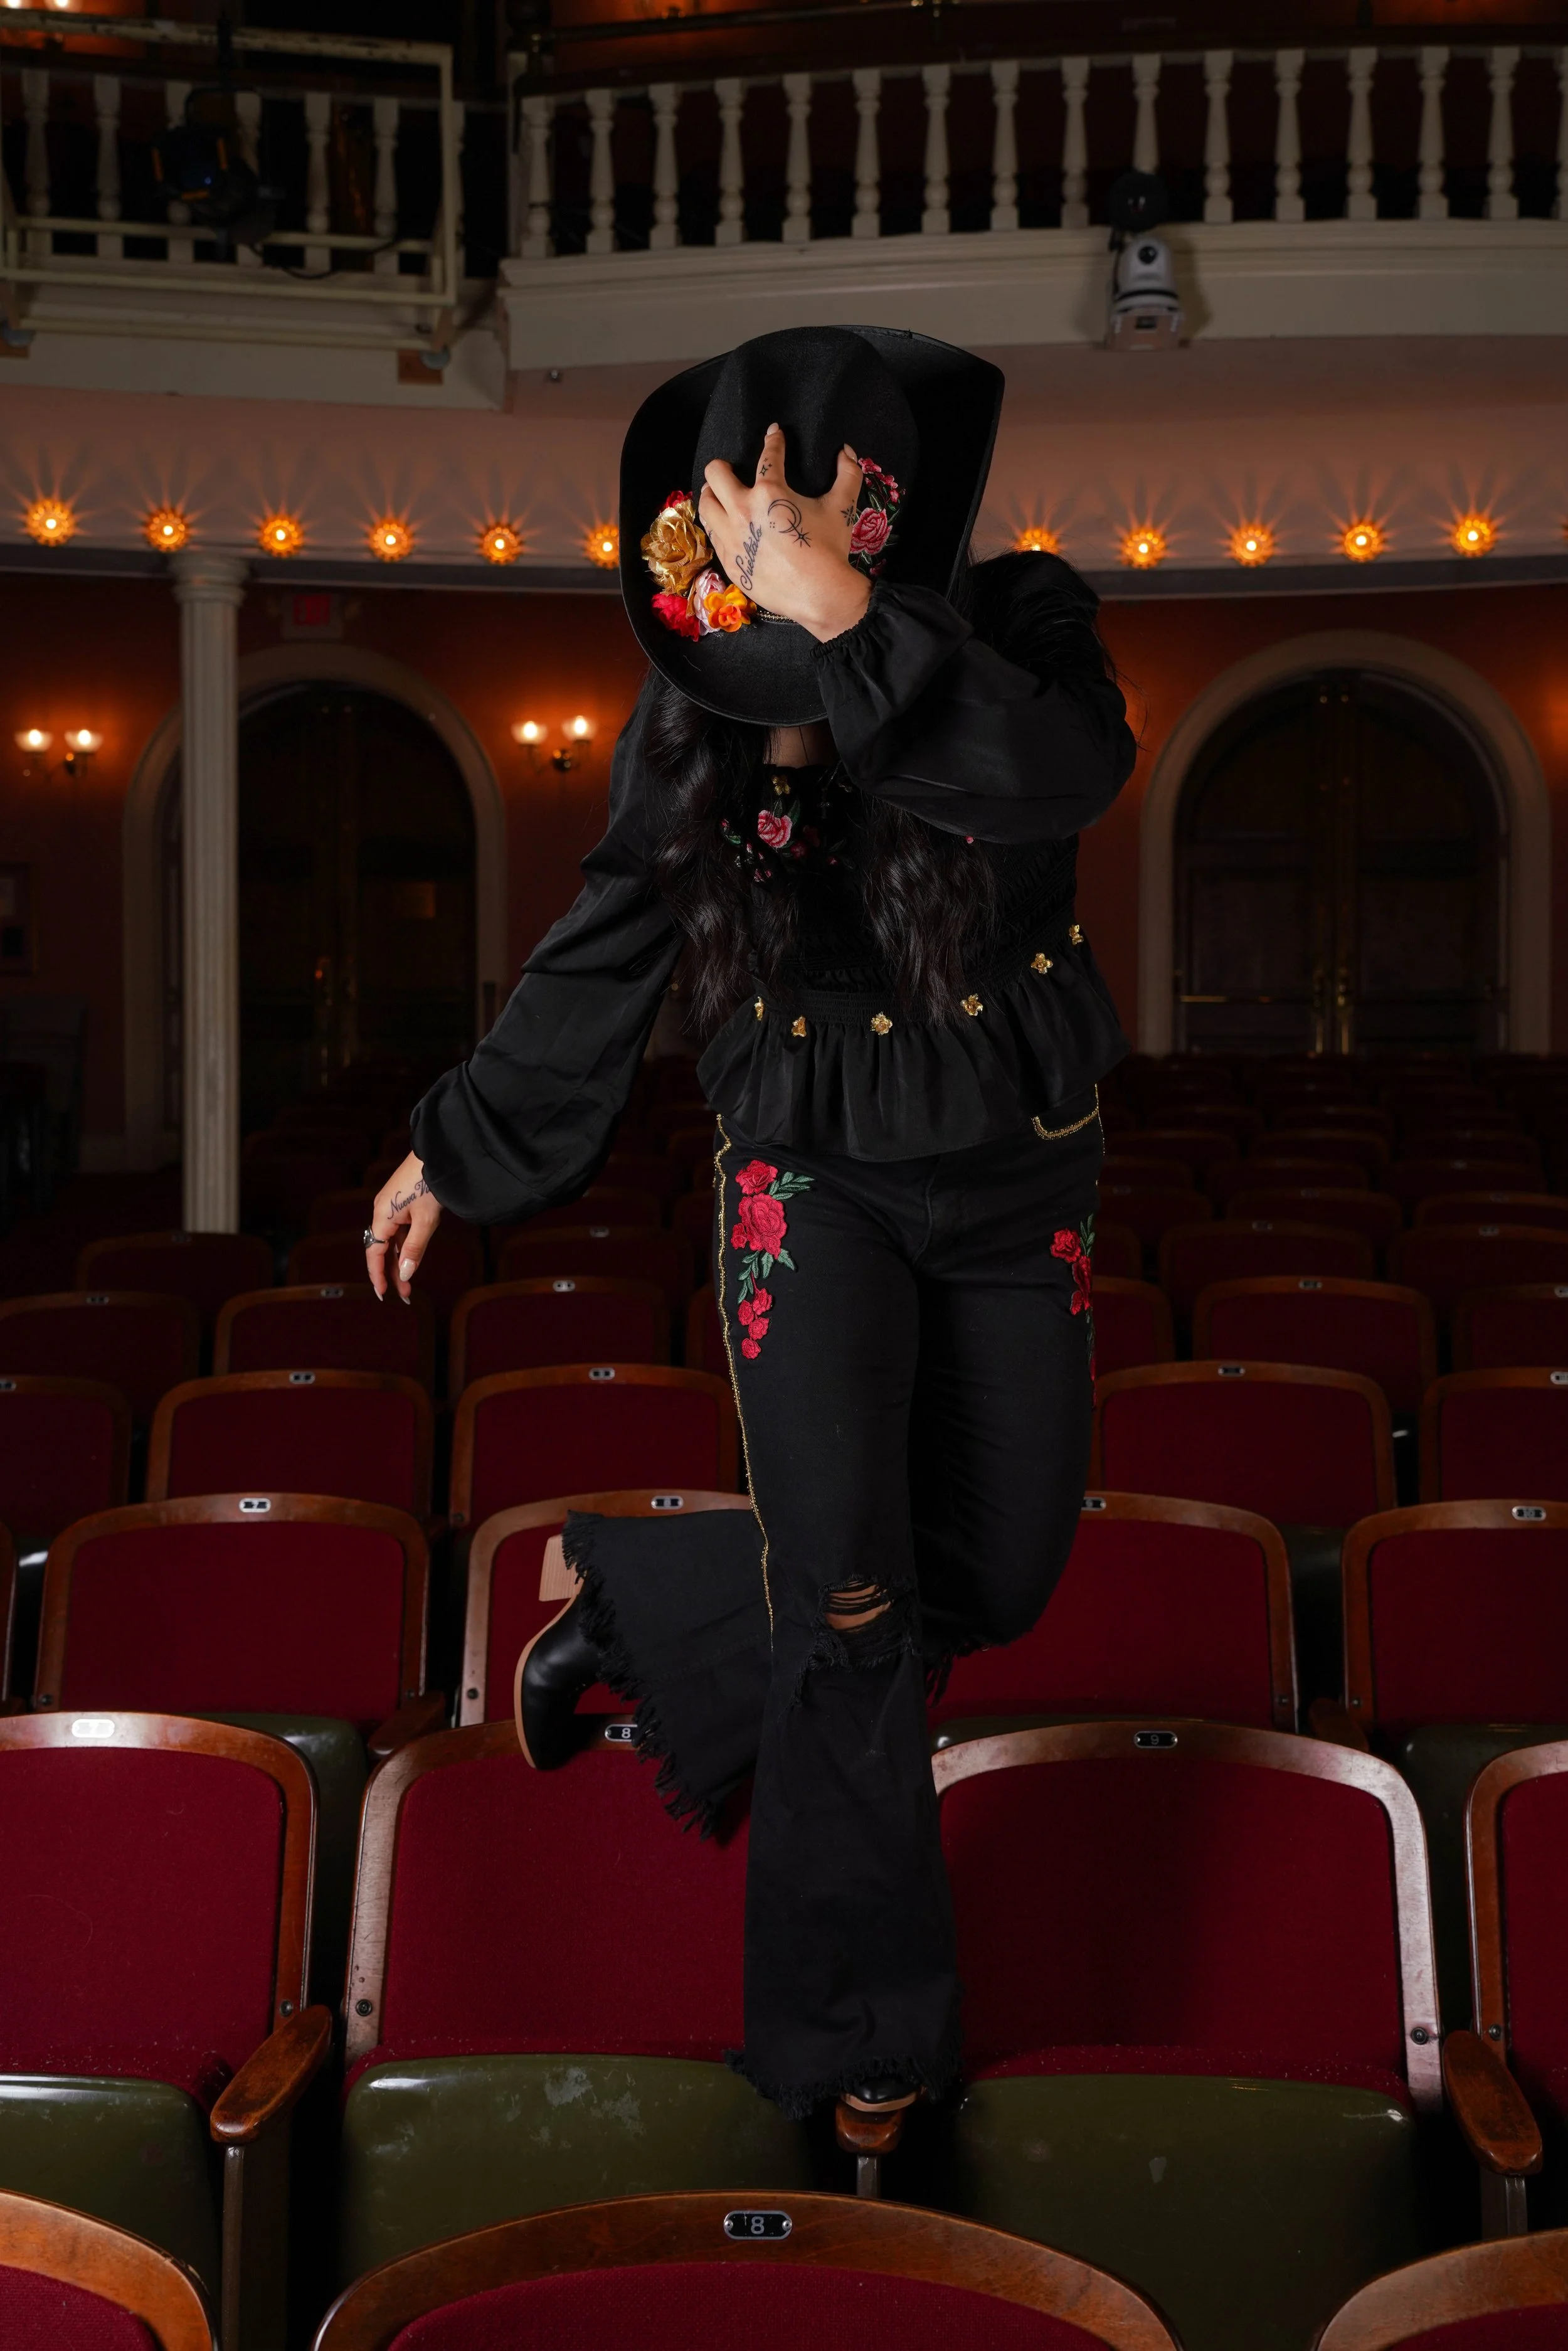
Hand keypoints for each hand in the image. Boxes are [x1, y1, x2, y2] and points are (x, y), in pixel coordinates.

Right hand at [367, 1152, 441, 1302]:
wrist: (440, 1153)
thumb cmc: (432, 1183)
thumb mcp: (426, 1220)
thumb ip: (414, 1248)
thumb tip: (404, 1274)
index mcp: (382, 1216)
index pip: (374, 1252)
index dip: (377, 1274)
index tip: (383, 1294)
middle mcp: (382, 1211)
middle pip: (382, 1248)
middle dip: (392, 1272)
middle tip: (405, 1293)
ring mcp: (392, 1205)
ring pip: (392, 1240)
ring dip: (399, 1260)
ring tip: (409, 1282)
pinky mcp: (402, 1201)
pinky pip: (399, 1229)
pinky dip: (404, 1245)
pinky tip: (411, 1257)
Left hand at [699, 424, 871, 642]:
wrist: (819, 594)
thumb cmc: (830, 549)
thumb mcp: (842, 508)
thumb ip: (848, 474)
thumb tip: (847, 450)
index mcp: (769, 492)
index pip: (768, 456)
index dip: (773, 440)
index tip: (773, 433)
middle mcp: (742, 511)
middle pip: (715, 475)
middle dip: (722, 467)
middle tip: (731, 470)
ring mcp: (731, 538)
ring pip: (705, 506)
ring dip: (711, 495)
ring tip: (719, 495)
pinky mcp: (729, 561)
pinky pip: (712, 536)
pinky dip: (717, 525)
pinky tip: (725, 525)